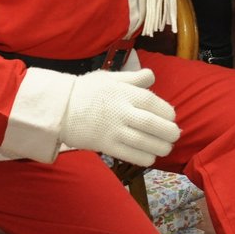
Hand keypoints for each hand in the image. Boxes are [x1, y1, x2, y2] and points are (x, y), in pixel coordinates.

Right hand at [60, 68, 179, 165]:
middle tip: (175, 135)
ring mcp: (113, 130)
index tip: (171, 117)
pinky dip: (145, 158)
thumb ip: (133, 78)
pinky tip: (150, 157)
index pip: (152, 102)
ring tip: (166, 148)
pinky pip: (130, 154)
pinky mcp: (105, 145)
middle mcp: (121, 111)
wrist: (59, 108)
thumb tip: (152, 75)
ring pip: (144, 141)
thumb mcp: (109, 77)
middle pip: (152, 123)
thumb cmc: (86, 91)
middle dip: (169, 132)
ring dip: (161, 147)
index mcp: (123, 92)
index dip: (167, 111)